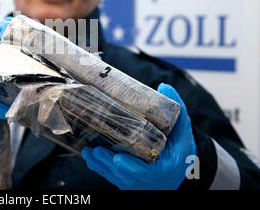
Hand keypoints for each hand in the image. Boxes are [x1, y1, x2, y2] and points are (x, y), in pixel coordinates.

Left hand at [82, 83, 196, 189]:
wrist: (177, 170)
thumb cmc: (180, 149)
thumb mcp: (183, 131)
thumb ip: (178, 110)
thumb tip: (164, 86)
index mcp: (164, 168)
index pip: (145, 171)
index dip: (130, 167)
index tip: (118, 158)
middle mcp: (149, 179)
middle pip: (125, 174)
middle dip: (108, 163)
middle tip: (95, 150)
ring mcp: (136, 182)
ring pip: (115, 176)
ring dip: (100, 165)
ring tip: (88, 151)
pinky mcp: (127, 182)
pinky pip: (112, 177)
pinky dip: (100, 168)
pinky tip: (89, 157)